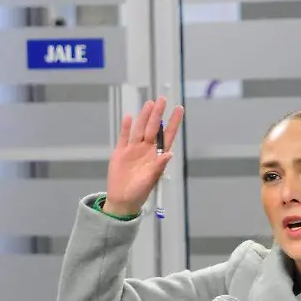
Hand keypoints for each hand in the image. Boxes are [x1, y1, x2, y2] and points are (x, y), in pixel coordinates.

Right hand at [103, 97, 183, 215]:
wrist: (121, 200)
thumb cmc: (139, 192)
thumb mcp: (151, 180)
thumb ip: (159, 166)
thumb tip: (170, 153)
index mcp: (157, 156)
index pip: (167, 135)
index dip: (173, 122)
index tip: (179, 108)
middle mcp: (147, 149)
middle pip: (153, 128)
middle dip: (158, 114)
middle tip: (162, 99)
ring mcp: (133, 150)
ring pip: (139, 129)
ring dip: (144, 116)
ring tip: (149, 103)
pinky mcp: (120, 152)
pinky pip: (124, 137)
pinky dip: (125, 127)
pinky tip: (129, 117)